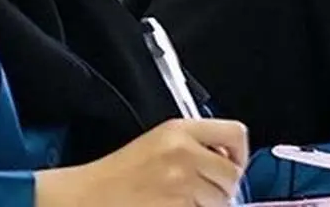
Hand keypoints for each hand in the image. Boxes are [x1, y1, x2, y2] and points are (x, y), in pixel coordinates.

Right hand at [36, 118, 248, 206]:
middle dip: (223, 187)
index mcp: (178, 130)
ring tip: (181, 200)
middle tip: (201, 190)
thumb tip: (228, 159)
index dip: (239, 153)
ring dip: (208, 206)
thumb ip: (194, 144)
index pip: (235, 133)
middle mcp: (183, 153)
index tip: (229, 164)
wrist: (91, 196)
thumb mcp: (158, 143)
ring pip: (223, 201)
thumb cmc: (119, 173)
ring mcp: (181, 184)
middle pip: (233, 174)